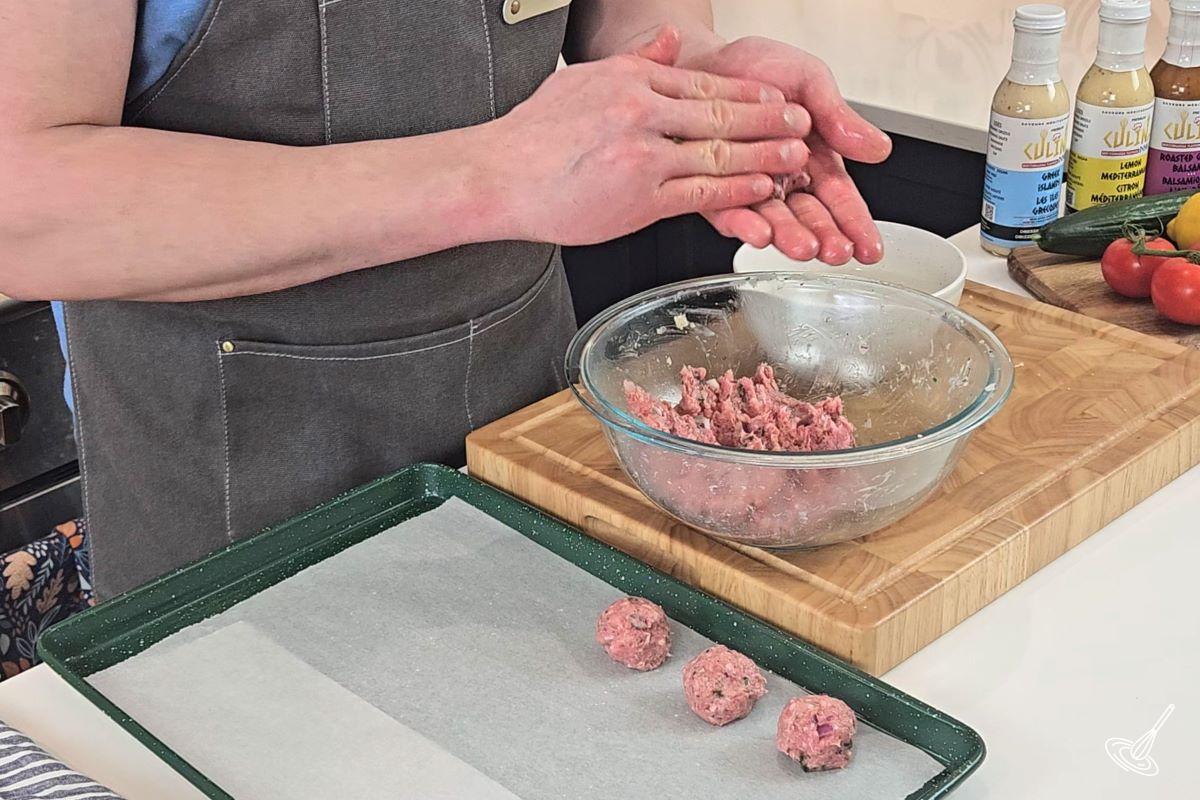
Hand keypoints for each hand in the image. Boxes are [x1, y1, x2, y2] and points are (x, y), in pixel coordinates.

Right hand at [484, 43, 812, 245]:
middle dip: (768, 119)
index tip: (773, 96)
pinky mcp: (640, 198)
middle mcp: (641, 112)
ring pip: (719, 153)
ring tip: (794, 155)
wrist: (497, 177)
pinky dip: (736, 191)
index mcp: (629, 81)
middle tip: (800, 122)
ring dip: (764, 154)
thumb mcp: (581, 81)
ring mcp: (643, 156)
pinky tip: (759, 189)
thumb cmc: (530, 138)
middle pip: (720, 112)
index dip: (746, 91)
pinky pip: (701, 194)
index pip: (701, 82)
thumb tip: (667, 40)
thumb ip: (633, 62)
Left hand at [681, 36, 892, 263]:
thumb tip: (878, 148)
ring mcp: (747, 188)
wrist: (703, 57)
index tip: (869, 248)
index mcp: (812, 159)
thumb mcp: (810, 82)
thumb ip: (839, 117)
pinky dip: (743, 224)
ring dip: (788, 237)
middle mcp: (781, 180)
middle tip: (837, 251)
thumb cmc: (758, 68)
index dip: (856, 224)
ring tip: (804, 248)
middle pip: (808, 217)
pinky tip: (759, 232)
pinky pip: (728, 212)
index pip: (840, 198)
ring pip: (771, 221)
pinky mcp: (712, 190)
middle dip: (824, 237)